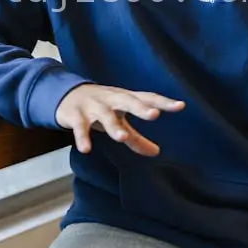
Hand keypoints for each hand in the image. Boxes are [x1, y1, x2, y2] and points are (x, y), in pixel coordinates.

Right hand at [55, 85, 184, 156]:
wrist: (66, 94)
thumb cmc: (100, 107)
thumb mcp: (119, 120)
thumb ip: (136, 137)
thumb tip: (157, 153)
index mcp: (125, 98)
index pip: (147, 98)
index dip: (164, 102)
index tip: (180, 106)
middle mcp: (111, 99)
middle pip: (127, 101)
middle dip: (140, 107)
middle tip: (154, 114)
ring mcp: (93, 106)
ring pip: (104, 115)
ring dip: (113, 126)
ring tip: (122, 138)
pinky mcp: (76, 115)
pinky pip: (80, 127)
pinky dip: (83, 137)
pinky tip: (86, 149)